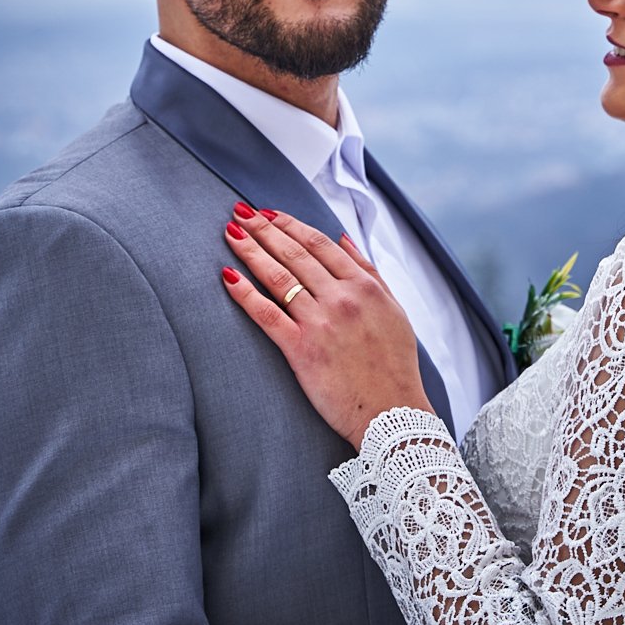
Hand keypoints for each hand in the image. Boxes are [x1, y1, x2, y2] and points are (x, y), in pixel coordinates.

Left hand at [221, 206, 431, 446]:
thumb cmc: (395, 364)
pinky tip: (228, 277)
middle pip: (294, 254)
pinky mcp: (301, 350)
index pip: (319, 244)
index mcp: (364, 286)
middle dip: (263, 230)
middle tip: (240, 213)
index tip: (269, 213)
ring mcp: (320, 323)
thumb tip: (344, 239)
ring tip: (231, 233)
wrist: (392, 412)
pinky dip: (245, 293)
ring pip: (278, 277)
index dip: (290, 224)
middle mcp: (341, 298)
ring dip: (251, 251)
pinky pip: (267, 314)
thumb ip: (368, 270)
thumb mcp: (394, 309)